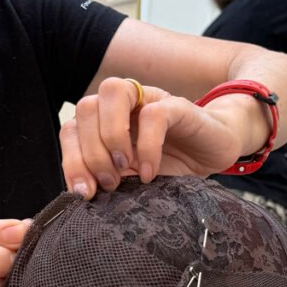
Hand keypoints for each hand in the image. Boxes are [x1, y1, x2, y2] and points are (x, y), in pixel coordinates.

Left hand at [60, 76, 249, 198]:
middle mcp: (123, 104)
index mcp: (105, 121)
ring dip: (111, 136)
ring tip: (125, 169)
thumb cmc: (173, 166)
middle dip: (90, 152)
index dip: (71, 159)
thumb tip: (81, 193)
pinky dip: (147, 147)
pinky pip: (153, 115)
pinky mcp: (177, 106)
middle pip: (85, 108)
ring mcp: (149, 99)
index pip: (71, 128)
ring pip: (112, 92)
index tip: (84, 192)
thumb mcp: (131, 178)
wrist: (215, 154)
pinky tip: (149, 173)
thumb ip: (106, 178)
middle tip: (109, 184)